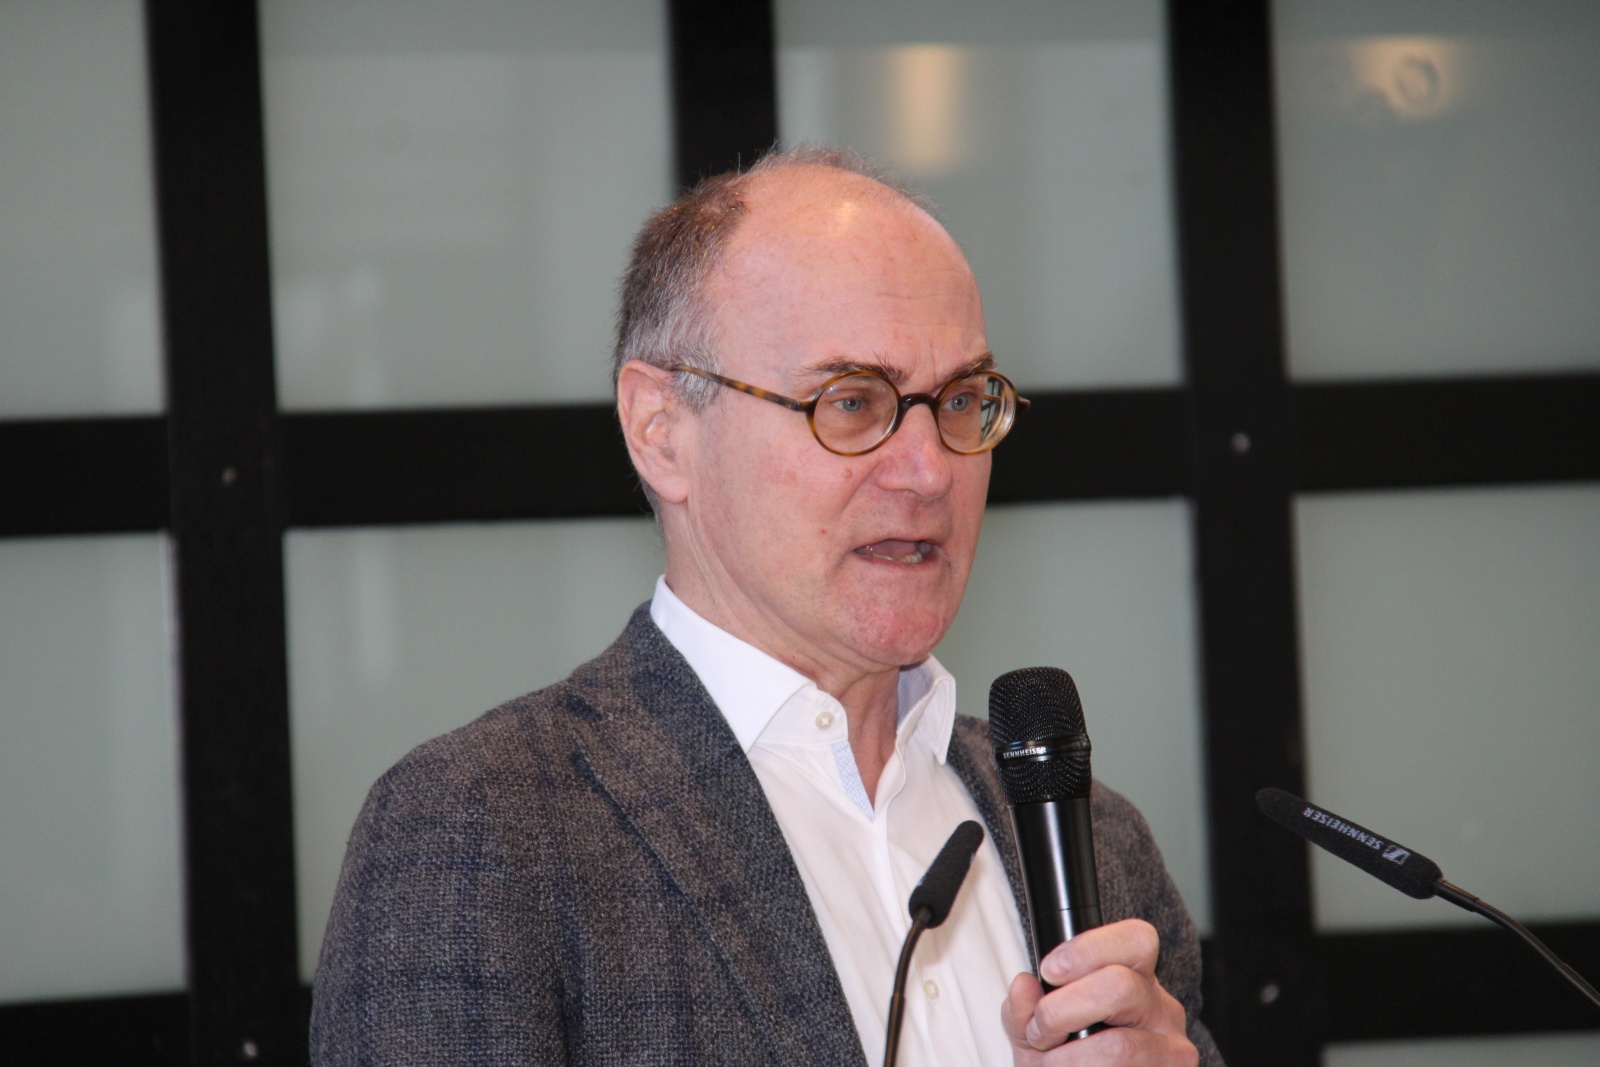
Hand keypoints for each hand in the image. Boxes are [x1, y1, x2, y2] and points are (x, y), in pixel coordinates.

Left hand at [1000, 919, 1197, 1064]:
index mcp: (1133, 977)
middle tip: (1040, 1031)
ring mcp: (1171, 1047)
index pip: (1135, 939)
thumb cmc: (1063, 1061)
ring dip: (1069, 1059)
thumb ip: (1023, 1009)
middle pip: (1120, 985)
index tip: (1049, 971)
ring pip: (1119, 1045)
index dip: (1088, 949)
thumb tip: (1024, 986)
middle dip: (1063, 1010)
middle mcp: (1160, 1007)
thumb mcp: (1034, 1030)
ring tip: (1050, 1064)